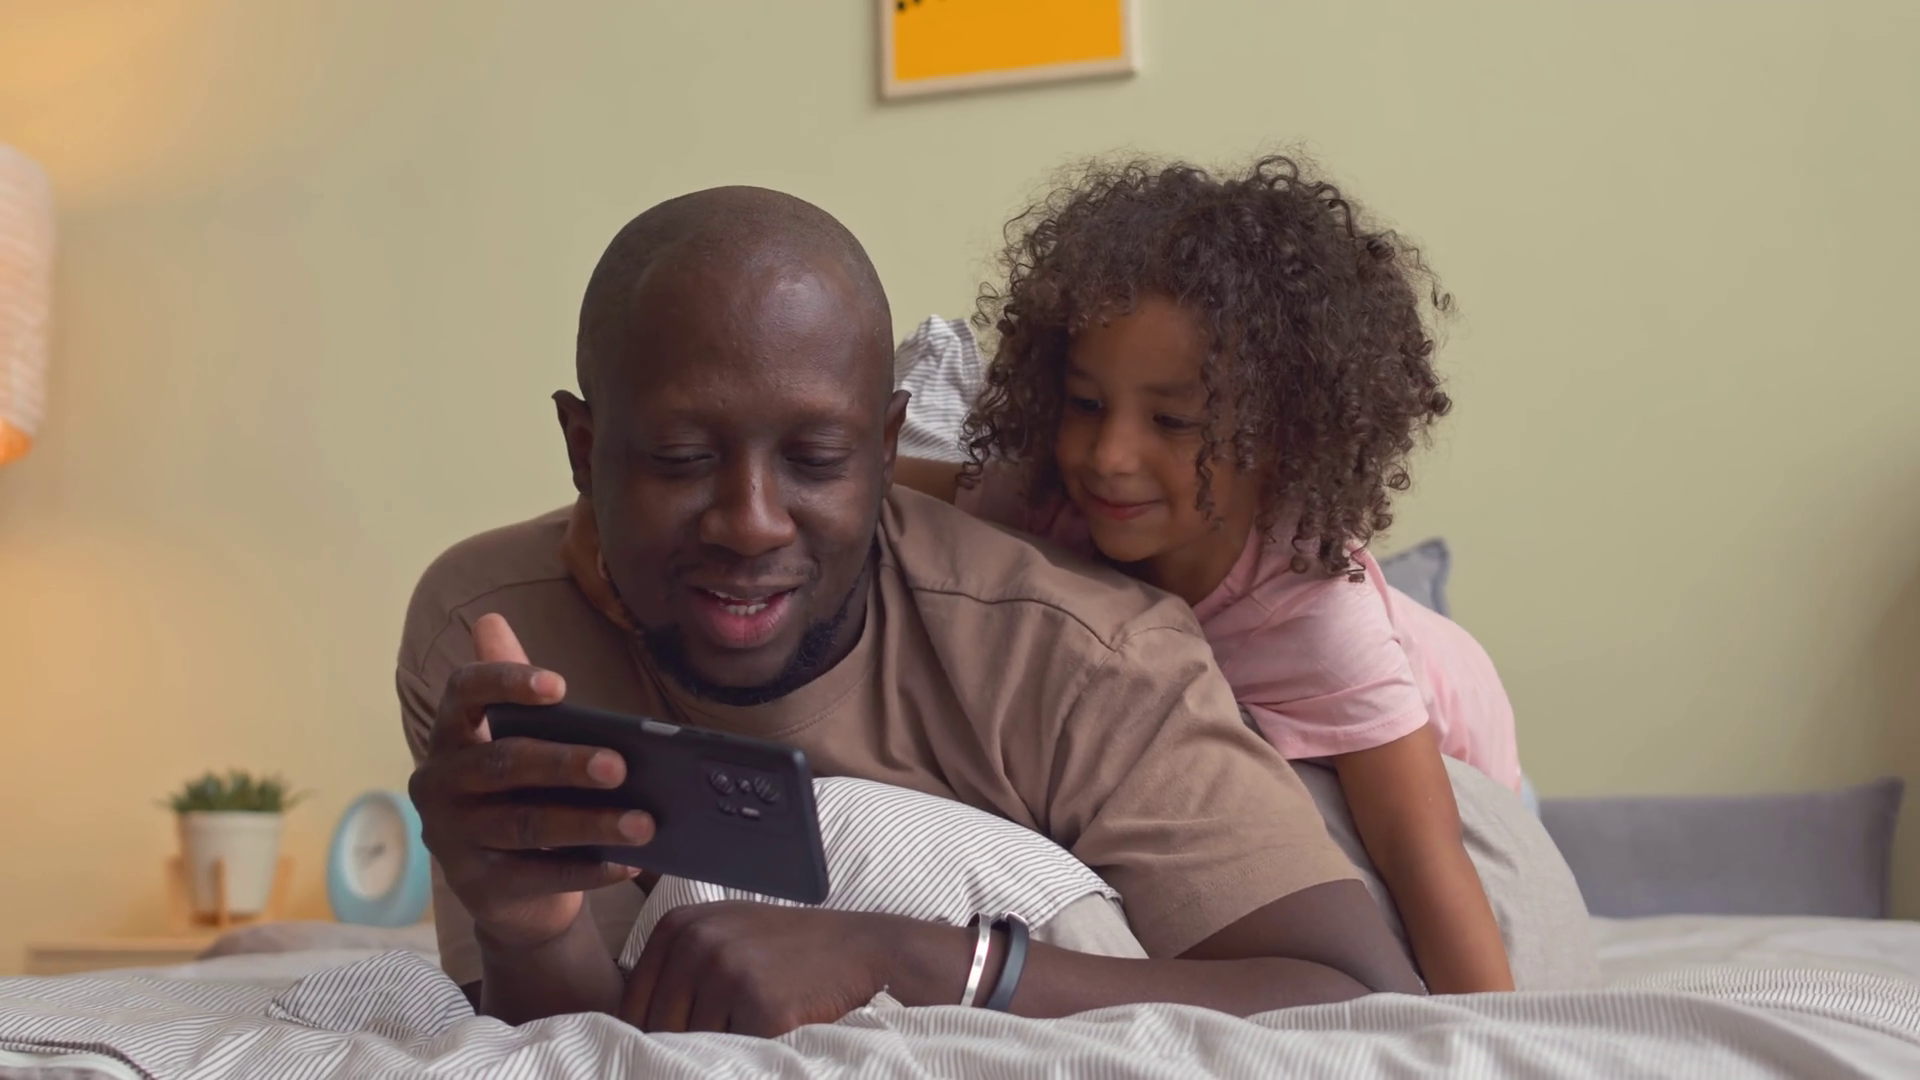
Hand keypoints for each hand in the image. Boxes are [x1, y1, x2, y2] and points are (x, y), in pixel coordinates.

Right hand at [407, 613, 655, 949]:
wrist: (507, 889)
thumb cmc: (517, 794)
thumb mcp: (514, 740)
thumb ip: (511, 689)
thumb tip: (490, 619)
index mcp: (449, 737)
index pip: (463, 694)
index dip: (506, 683)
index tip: (558, 687)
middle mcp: (440, 785)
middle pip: (503, 765)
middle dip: (565, 764)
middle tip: (620, 765)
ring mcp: (454, 840)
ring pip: (527, 824)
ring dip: (591, 823)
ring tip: (644, 822)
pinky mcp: (479, 888)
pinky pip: (541, 875)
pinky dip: (589, 869)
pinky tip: (630, 861)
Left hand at [621, 902, 908, 1036]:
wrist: (863, 949)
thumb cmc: (789, 952)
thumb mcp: (724, 938)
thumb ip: (675, 971)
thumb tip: (625, 1032)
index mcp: (678, 926)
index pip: (632, 1008)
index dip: (650, 1038)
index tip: (678, 1044)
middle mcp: (697, 943)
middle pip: (658, 1032)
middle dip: (684, 1051)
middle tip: (729, 1036)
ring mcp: (728, 972)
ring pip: (693, 1049)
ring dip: (720, 1055)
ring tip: (756, 1028)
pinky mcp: (761, 1007)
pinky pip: (733, 1058)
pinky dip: (751, 1057)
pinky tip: (776, 1034)